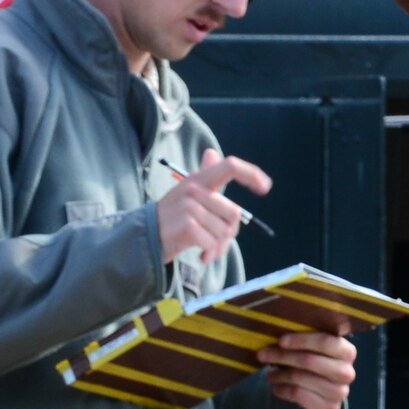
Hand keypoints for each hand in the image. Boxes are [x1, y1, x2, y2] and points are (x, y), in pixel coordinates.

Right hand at [156, 148, 270, 265]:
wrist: (144, 237)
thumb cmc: (172, 217)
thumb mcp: (187, 193)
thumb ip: (204, 176)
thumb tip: (211, 153)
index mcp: (198, 180)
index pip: (229, 166)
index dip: (250, 174)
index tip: (265, 187)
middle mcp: (194, 189)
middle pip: (233, 213)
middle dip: (230, 233)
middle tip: (217, 241)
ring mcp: (189, 207)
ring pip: (224, 232)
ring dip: (218, 247)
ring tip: (205, 248)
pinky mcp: (187, 226)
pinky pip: (213, 243)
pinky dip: (210, 254)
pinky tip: (201, 255)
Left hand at [258, 330, 355, 408]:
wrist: (324, 395)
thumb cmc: (315, 364)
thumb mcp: (312, 350)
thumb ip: (301, 341)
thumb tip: (275, 337)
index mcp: (346, 351)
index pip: (325, 342)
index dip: (301, 340)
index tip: (281, 341)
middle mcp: (347, 372)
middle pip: (310, 360)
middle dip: (283, 357)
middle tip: (263, 355)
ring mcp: (340, 392)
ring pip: (301, 379)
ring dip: (280, 375)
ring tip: (269, 374)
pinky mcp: (330, 408)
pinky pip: (298, 395)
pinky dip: (282, 390)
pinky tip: (276, 387)